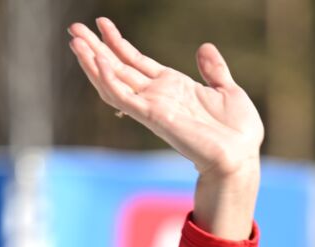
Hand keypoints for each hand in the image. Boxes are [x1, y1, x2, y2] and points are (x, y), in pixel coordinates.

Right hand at [68, 18, 260, 237]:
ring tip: (75, 41)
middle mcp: (158, 96)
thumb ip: (214, 70)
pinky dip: (108, 80)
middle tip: (73, 28)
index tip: (102, 23)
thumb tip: (205, 47)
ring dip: (93, 62)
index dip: (118, 43)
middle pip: (118, 68)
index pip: (136, 61)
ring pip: (113, 82)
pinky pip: (124, 97)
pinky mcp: (153, 117)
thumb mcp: (228, 91)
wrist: (241, 156)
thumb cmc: (239, 132)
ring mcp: (153, 107)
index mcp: (173, 87)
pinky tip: (97, 62)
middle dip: (95, 48)